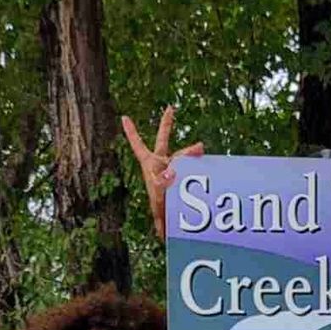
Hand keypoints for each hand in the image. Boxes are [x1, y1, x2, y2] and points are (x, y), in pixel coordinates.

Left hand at [121, 105, 204, 242]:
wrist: (173, 221)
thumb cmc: (161, 208)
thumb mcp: (159, 194)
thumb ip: (164, 181)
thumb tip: (172, 170)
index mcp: (149, 165)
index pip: (138, 145)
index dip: (132, 132)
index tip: (124, 119)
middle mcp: (160, 163)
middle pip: (163, 140)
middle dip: (166, 124)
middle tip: (170, 108)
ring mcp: (172, 168)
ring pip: (182, 154)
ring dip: (191, 151)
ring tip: (200, 148)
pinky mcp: (184, 173)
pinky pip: (192, 165)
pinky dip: (199, 163)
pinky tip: (206, 158)